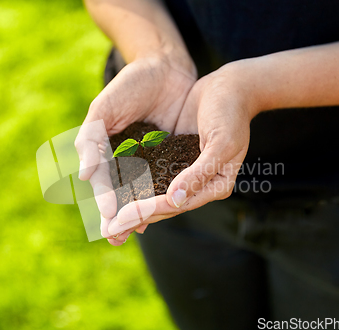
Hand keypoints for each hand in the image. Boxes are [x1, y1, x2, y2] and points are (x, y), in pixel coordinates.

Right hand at [75, 53, 195, 245]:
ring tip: (140, 230)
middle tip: (116, 239)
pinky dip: (167, 193)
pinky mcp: (174, 155)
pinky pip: (169, 178)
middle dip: (119, 216)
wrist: (164, 67)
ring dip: (143, 211)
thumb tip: (86, 176)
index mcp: (107, 151)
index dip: (104, 201)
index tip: (107, 218)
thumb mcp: (105, 108)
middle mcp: (129, 160)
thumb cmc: (130, 85)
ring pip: (146, 191)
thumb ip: (92, 140)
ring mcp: (152, 159)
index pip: (104, 182)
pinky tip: (168, 207)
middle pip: (122, 194)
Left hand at [110, 61, 257, 230]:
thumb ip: (199, 173)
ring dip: (132, 208)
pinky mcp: (175, 158)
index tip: (121, 219)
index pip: (176, 204)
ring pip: (155, 195)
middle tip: (108, 233)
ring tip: (107, 223)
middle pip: (163, 206)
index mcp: (216, 185)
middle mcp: (200, 184)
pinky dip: (135, 186)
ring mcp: (186, 172)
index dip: (148, 211)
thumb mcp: (222, 143)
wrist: (229, 87)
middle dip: (135, 219)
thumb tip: (175, 200)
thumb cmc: (231, 112)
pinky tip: (116, 193)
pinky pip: (153, 176)